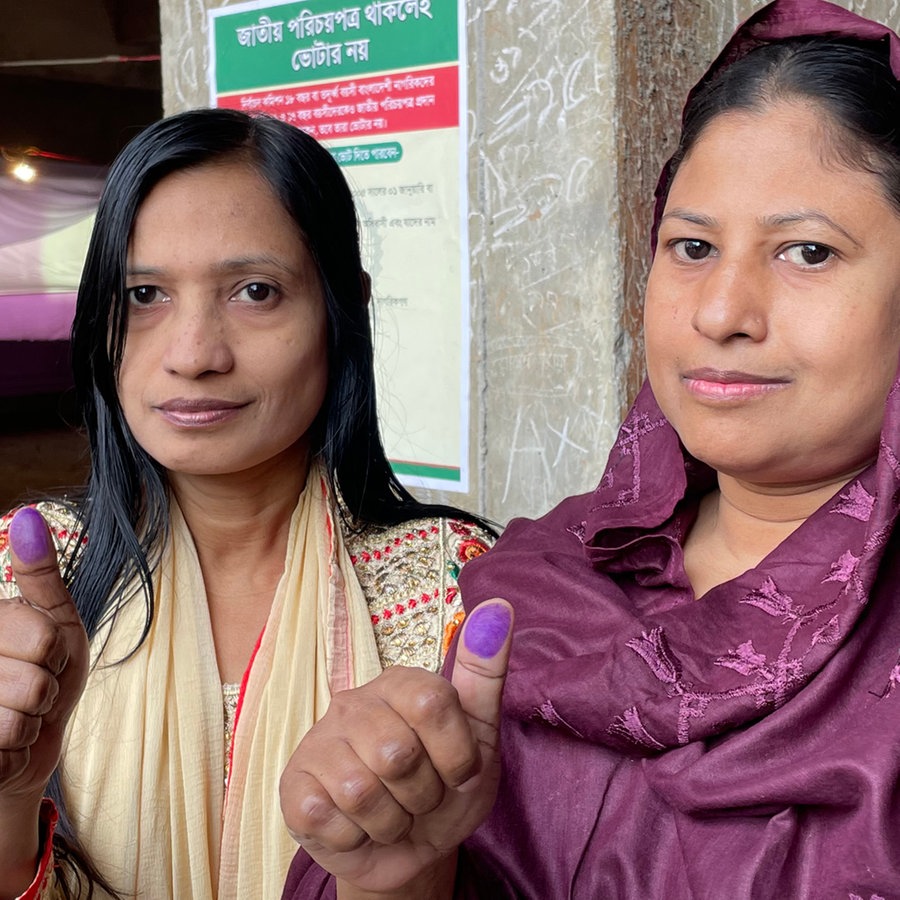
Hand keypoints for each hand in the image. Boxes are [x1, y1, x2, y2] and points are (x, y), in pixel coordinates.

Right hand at [0, 507, 88, 803]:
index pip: (43, 639)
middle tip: (33, 690)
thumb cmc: (49, 672)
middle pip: (35, 681)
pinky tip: (5, 746)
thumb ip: (40, 574)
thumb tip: (29, 516)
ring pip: (19, 720)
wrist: (32, 737)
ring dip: (31, 724)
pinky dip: (17, 753)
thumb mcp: (55, 618)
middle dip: (46, 690)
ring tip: (18, 715)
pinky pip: (6, 752)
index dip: (56, 652)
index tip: (44, 654)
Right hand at [280, 598, 512, 893]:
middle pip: (398, 754)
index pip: (432, 703)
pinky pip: (327, 818)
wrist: (409, 852)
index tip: (459, 772)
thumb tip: (500, 607)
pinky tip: (357, 826)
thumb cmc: (446, 788)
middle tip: (419, 795)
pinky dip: (354, 837)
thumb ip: (486, 672)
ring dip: (391, 821)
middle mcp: (355, 702)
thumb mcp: (480, 736)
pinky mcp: (293, 785)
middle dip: (422, 794)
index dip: (456, 754)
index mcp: (401, 683)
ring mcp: (320, 740)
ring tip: (391, 813)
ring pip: (361, 792)